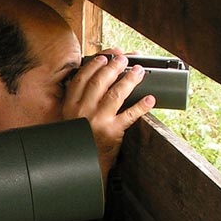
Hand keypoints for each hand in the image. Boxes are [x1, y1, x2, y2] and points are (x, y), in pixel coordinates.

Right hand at [62, 52, 153, 176]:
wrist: (84, 164)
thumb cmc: (82, 138)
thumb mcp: (73, 117)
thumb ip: (80, 98)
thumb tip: (100, 74)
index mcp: (70, 105)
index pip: (82, 78)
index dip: (95, 64)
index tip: (105, 57)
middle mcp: (82, 111)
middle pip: (100, 82)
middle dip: (114, 67)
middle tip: (125, 60)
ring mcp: (97, 121)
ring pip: (116, 94)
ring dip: (130, 80)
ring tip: (138, 72)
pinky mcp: (112, 132)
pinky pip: (130, 115)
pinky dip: (141, 106)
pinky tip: (150, 99)